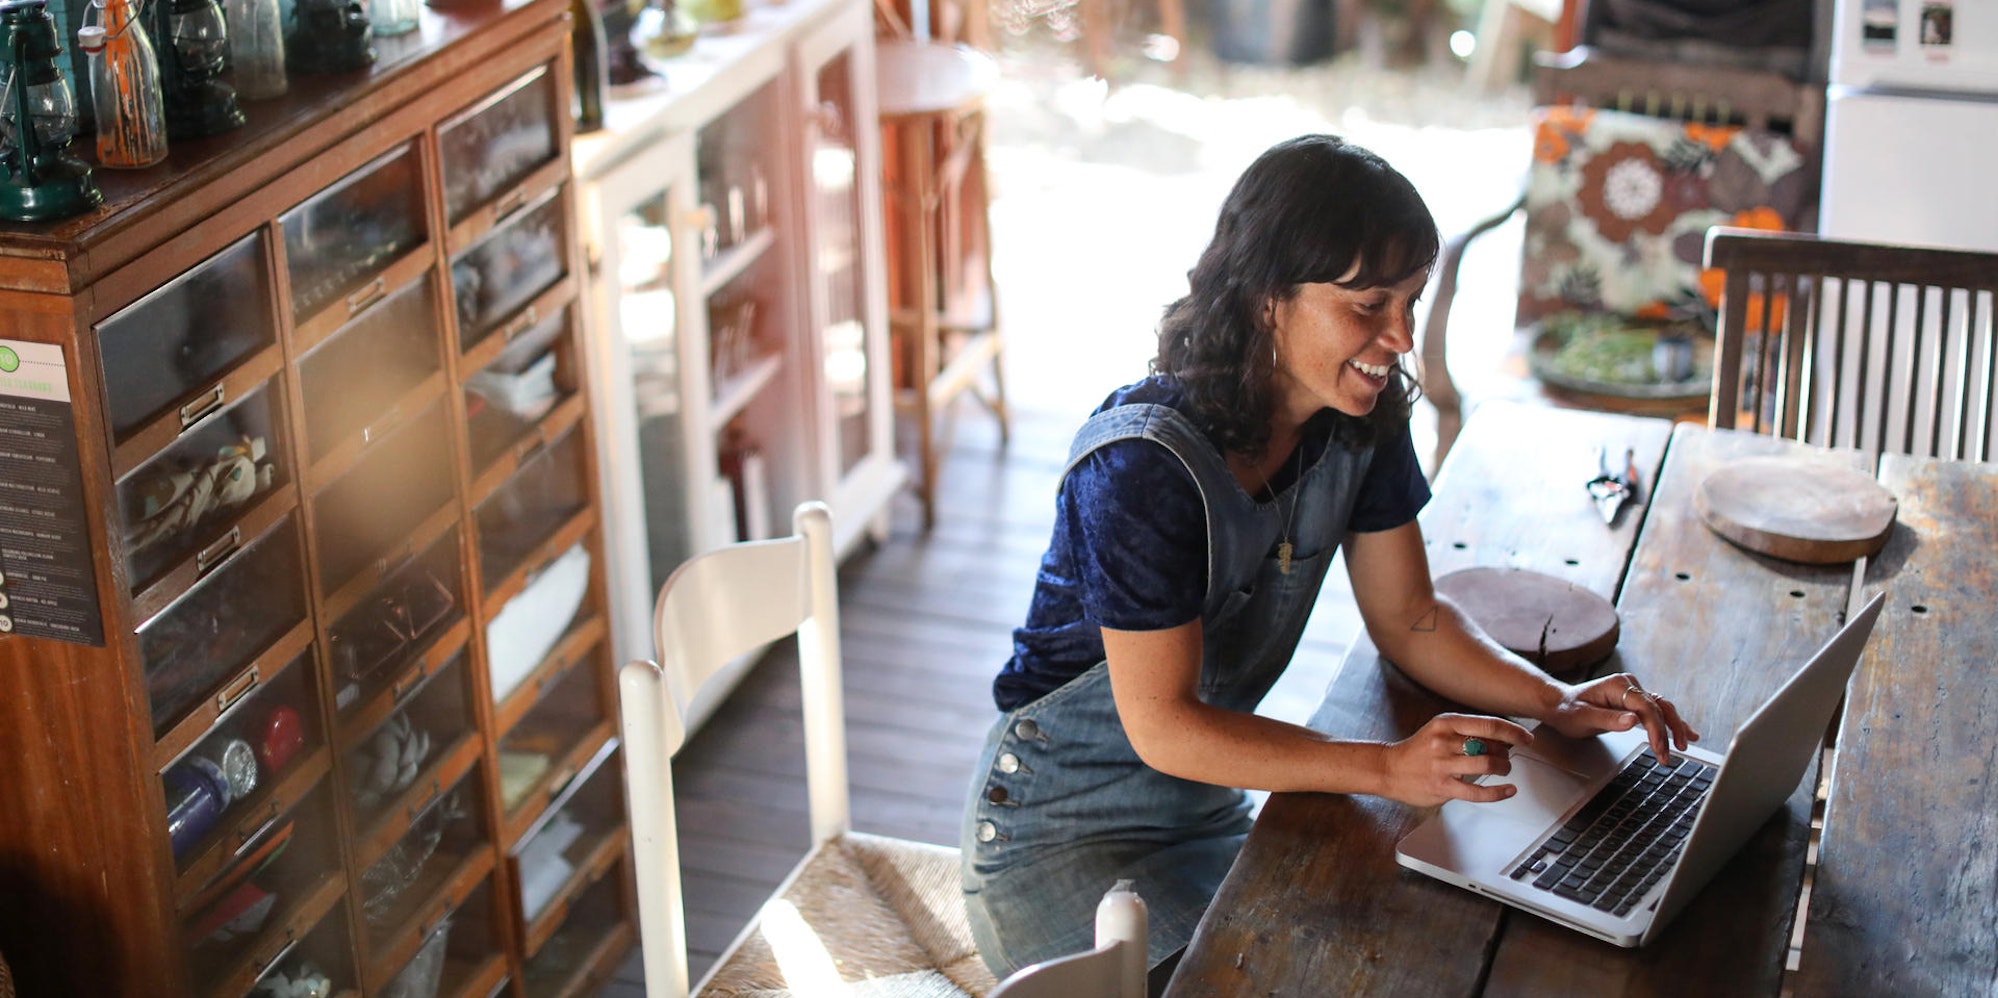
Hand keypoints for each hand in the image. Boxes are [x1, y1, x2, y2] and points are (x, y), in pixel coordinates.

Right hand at [1380, 713, 1533, 806]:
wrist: (1388, 769)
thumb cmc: (1417, 750)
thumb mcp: (1439, 730)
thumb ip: (1466, 732)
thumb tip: (1501, 737)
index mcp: (1446, 723)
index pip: (1489, 724)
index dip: (1513, 732)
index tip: (1526, 737)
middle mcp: (1444, 741)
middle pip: (1491, 745)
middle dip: (1506, 753)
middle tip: (1506, 757)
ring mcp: (1443, 765)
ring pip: (1487, 765)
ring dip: (1503, 768)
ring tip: (1504, 770)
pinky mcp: (1442, 787)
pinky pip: (1478, 792)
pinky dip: (1498, 792)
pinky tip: (1508, 790)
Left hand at [1542, 672, 1700, 764]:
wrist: (1559, 705)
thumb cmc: (1568, 710)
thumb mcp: (1583, 717)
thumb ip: (1609, 719)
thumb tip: (1633, 721)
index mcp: (1618, 685)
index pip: (1645, 707)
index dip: (1655, 729)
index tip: (1659, 748)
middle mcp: (1629, 685)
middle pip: (1659, 707)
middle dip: (1667, 732)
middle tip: (1667, 756)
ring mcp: (1633, 693)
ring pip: (1663, 709)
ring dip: (1674, 727)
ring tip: (1683, 746)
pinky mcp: (1635, 702)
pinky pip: (1658, 712)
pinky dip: (1671, 723)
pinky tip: (1686, 733)